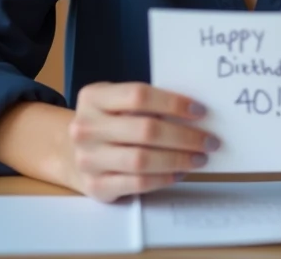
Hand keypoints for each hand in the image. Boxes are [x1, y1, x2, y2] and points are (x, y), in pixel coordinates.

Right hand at [66, 82, 219, 201]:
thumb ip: (146, 103)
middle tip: (210, 140)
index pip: (139, 95)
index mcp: (93, 97)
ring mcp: (88, 158)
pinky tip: (179, 173)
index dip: (173, 103)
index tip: (200, 111)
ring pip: (142, 160)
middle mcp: (86, 127)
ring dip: (178, 159)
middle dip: (185, 136)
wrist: (71, 154)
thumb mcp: (116, 103)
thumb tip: (194, 112)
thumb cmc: (107, 123)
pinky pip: (137, 183)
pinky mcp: (95, 186)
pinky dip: (163, 178)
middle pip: (145, 130)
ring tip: (199, 158)